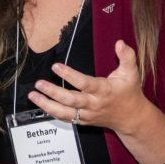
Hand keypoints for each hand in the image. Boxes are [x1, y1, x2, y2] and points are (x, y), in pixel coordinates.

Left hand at [27, 40, 146, 133]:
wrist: (132, 118)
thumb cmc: (129, 93)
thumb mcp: (131, 73)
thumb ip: (127, 57)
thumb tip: (120, 43)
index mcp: (104, 90)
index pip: (84, 83)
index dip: (69, 75)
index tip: (56, 66)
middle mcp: (94, 104)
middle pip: (71, 100)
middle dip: (53, 92)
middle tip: (38, 83)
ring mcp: (87, 114)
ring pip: (65, 112)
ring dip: (47, 105)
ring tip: (33, 96)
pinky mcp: (83, 120)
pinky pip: (66, 118)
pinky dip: (52, 112)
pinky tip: (40, 104)